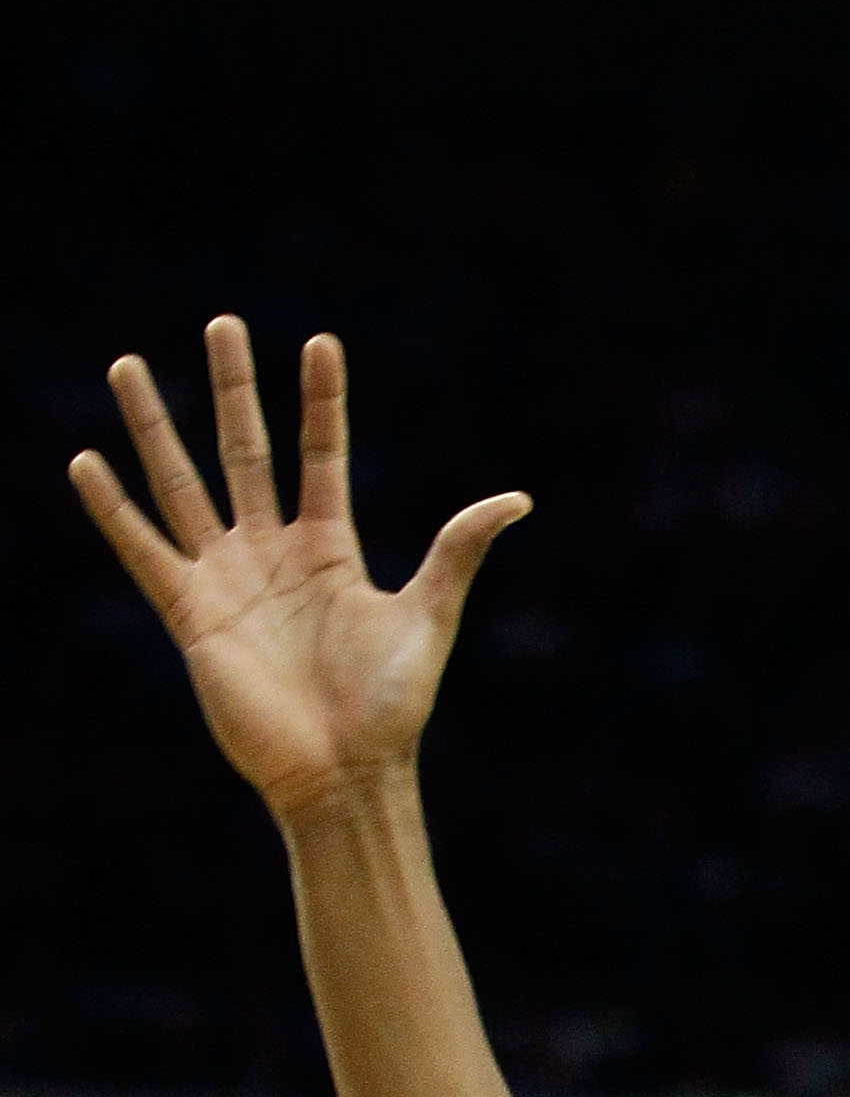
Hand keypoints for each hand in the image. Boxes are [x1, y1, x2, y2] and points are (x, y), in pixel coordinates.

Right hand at [69, 321, 528, 825]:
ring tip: (129, 366)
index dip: (321, 401)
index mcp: (330, 549)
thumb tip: (516, 499)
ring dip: (156, 426)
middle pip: (246, 450)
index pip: (322, 453)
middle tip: (222, 322)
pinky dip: (113, 510)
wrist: (344, 774)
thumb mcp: (428, 617)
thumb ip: (457, 552)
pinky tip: (86, 462)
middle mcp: (273, 554)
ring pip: (183, 485)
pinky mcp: (191, 615)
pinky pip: (143, 552)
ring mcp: (228, 580)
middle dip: (234, 388)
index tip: (319, 341)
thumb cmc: (391, 707)